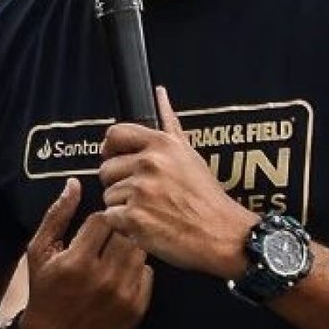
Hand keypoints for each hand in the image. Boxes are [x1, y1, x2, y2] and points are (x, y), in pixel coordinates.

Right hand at [15, 177, 152, 328]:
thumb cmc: (44, 292)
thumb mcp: (39, 253)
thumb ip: (57, 216)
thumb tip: (74, 183)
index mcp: (76, 261)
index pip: (105, 219)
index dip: (99, 221)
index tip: (92, 231)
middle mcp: (102, 279)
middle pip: (126, 233)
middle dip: (117, 233)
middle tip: (105, 243)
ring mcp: (122, 296)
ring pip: (139, 251)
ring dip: (128, 250)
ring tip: (112, 259)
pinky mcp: (135, 310)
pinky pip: (148, 274)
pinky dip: (137, 271)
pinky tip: (119, 278)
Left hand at [98, 87, 258, 279]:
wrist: (221, 234)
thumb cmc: (206, 197)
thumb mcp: (189, 154)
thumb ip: (169, 124)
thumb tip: (160, 94)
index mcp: (161, 145)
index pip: (115, 134)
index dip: (111, 149)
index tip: (117, 160)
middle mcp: (149, 164)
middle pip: (106, 170)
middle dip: (119, 184)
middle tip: (142, 195)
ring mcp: (140, 191)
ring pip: (108, 197)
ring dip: (122, 208)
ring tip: (150, 211)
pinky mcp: (134, 218)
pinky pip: (110, 218)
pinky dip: (123, 226)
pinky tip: (145, 225)